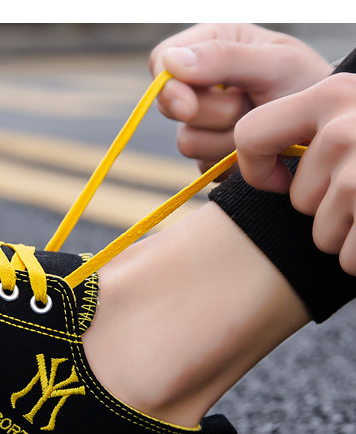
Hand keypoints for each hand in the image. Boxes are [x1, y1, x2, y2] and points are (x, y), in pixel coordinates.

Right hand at [149, 23, 332, 172]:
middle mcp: (199, 84)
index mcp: (210, 45)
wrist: (325, 130)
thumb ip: (223, 58)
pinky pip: (201, 166)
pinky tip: (252, 149)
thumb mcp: (274, 63)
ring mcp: (202, 122)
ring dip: (226, 140)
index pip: (161, 61)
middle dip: (211, 113)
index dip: (168, 86)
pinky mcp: (208, 154)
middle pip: (170, 105)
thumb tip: (170, 62)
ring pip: (187, 142)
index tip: (188, 107)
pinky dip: (230, 161)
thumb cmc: (307, 85)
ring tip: (258, 126)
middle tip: (247, 106)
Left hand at [235, 74, 355, 274]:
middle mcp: (350, 125)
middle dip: (317, 206)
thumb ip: (298, 121)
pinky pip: (348, 256)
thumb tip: (188, 84)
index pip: (248, 136)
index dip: (256, 168)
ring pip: (316, 230)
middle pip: (291, 195)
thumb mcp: (349, 116)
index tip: (277, 179)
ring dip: (341, 232)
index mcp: (331, 94)